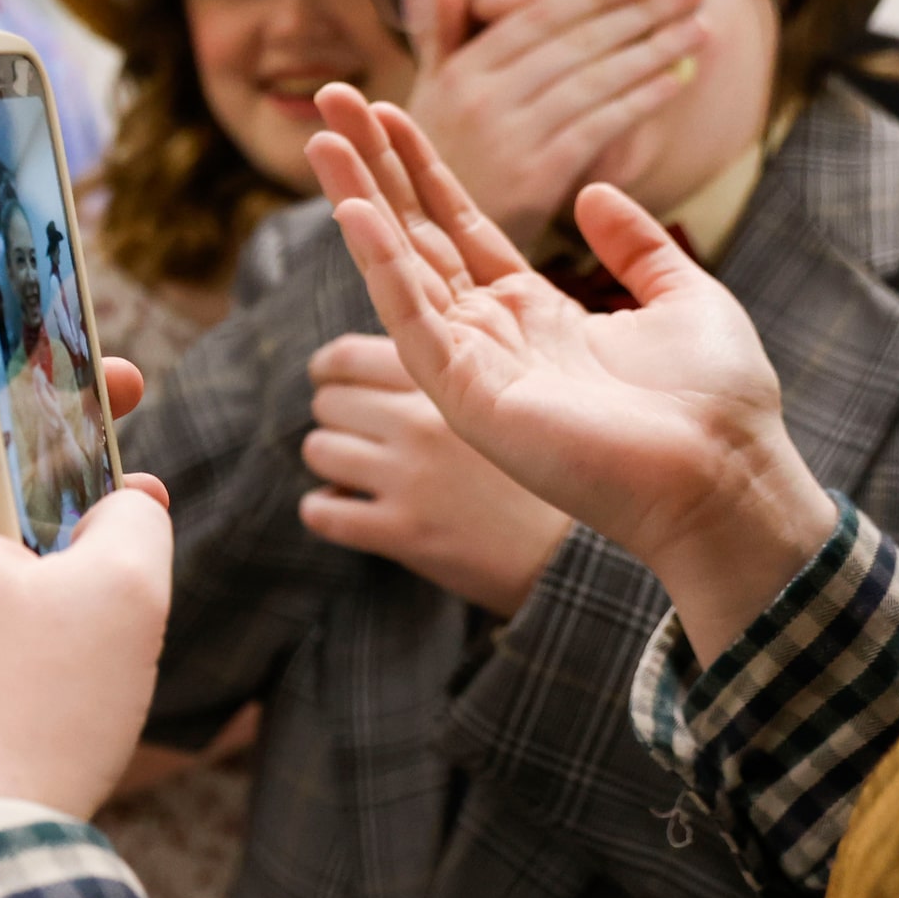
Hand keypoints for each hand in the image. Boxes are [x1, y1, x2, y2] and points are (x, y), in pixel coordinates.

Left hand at [0, 325, 170, 820]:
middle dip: (34, 399)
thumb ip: (131, 525)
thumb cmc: (25, 717)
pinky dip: (26, 551)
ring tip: (120, 488)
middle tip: (119, 387)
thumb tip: (127, 507)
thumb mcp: (116, 598)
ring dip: (40, 482)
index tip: (33, 294)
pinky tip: (93, 579)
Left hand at [299, 333, 571, 615]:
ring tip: (357, 469)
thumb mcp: (509, 394)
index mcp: (448, 379)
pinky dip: (324, 509)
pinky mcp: (402, 531)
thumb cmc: (550, 462)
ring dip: (331, 459)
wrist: (580, 547)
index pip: (346, 355)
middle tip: (355, 428)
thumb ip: (453, 368)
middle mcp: (420, 423)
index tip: (333, 378)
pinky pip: (321, 512)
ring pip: (318, 450)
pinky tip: (348, 508)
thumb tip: (390, 350)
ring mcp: (409, 478)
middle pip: (328, 400)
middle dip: (337, 414)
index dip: (331, 367)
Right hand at [304, 84, 835, 662]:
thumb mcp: (684, 298)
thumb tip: (594, 194)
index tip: (387, 112)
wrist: (728, 478)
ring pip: (398, 266)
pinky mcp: (467, 396)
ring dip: (357, 199)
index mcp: (536, 312)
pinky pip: (412, 319)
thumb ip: (636, 246)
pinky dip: (381, 265)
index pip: (458, 226)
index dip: (422, 168)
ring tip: (321, 139)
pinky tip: (355, 212)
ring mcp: (473, 364)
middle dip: (371, 166)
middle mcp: (491, 334)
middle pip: (414, 233)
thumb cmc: (716, 404)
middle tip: (330, 100)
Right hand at [404, 0, 706, 248]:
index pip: (537, 20)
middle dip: (638, 12)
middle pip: (573, 44)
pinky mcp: (535, 177)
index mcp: (458, 73)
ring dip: (652, 50)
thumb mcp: (424, 100)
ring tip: (699, 29)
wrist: (430, 250)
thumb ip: (440, 40)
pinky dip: (640, 100)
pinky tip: (675, 82)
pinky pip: (599, 127)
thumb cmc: (438, 168)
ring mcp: (508, 137)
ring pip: (592, 81)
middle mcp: (481, 98)